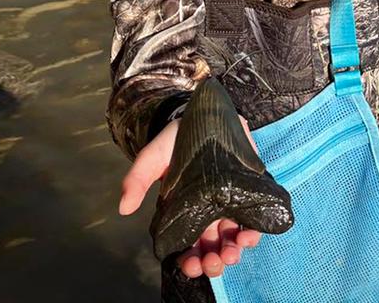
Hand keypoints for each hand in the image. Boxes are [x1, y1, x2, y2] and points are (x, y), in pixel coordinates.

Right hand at [118, 116, 261, 278]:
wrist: (205, 115)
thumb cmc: (175, 141)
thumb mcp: (152, 157)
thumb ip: (138, 180)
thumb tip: (123, 209)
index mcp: (184, 212)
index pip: (186, 245)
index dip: (188, 260)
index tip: (189, 265)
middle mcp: (208, 213)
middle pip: (212, 247)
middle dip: (212, 261)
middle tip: (212, 262)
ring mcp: (230, 204)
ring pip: (233, 238)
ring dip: (233, 251)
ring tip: (230, 253)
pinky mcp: (249, 192)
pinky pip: (254, 220)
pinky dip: (253, 232)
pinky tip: (249, 236)